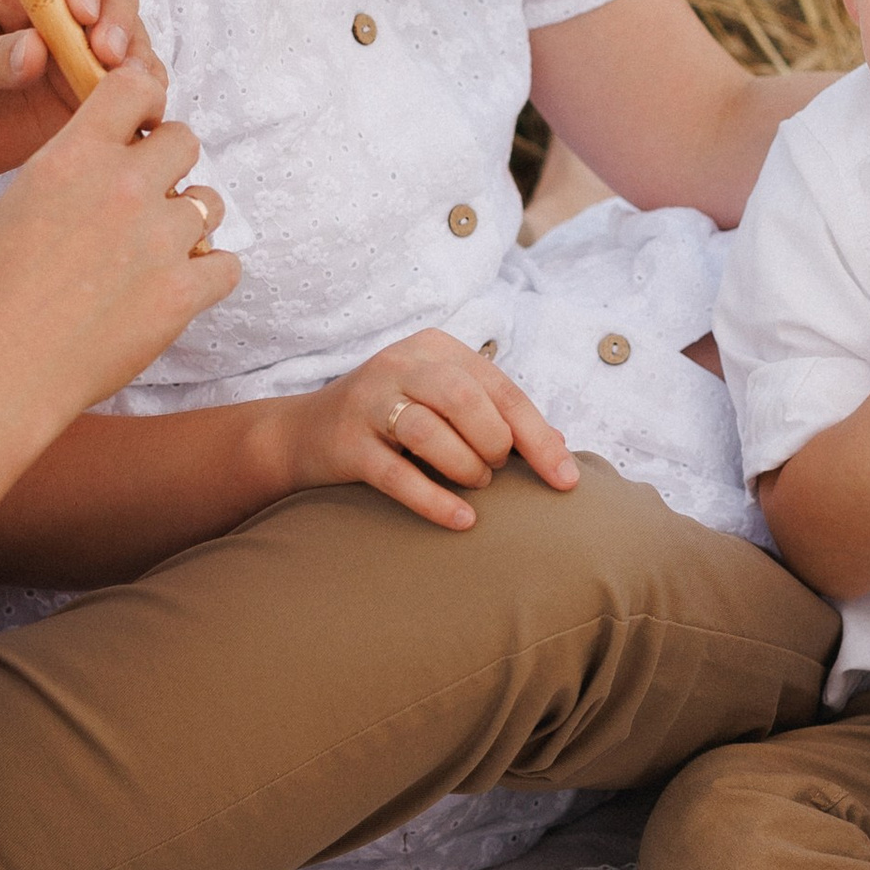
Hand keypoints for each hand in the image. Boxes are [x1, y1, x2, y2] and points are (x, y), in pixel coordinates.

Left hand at [0, 0, 162, 203]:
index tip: (80, 12)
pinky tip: (136, 112)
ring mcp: (70, 51)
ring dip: (137, 56)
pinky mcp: (82, 96)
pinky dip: (142, 94)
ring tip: (127, 90)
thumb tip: (37, 52)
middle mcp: (47, 7)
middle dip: (120, 13)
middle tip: (108, 55)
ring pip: (128, 34)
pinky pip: (128, 86)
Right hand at [0, 60, 235, 422]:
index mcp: (73, 155)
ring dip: (189, 222)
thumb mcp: (18, 202)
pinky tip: (174, 290)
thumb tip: (108, 165)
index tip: (138, 130)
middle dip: (170, 167)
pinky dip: (206, 276)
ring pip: (210, 203)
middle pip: (185, 140)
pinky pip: (226, 265)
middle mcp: (122, 185)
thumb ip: (71, 172)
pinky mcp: (181, 292)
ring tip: (155, 254)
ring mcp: (157, 238)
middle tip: (146, 202)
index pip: (136, 86)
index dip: (145, 106)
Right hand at [275, 331, 579, 534]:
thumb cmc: (393, 422)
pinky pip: (395, 473)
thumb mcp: (441, 404)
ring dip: (464, 465)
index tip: (566, 480)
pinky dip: (434, 499)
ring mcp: (367, 401)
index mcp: (435, 348)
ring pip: (428, 429)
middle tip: (496, 472)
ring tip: (475, 485)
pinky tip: (461, 521)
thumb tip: (562, 448)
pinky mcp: (345, 442)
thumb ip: (494, 416)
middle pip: (463, 397)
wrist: (303, 434)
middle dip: (494, 443)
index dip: (538, 435)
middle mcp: (399, 364)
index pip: (500, 387)